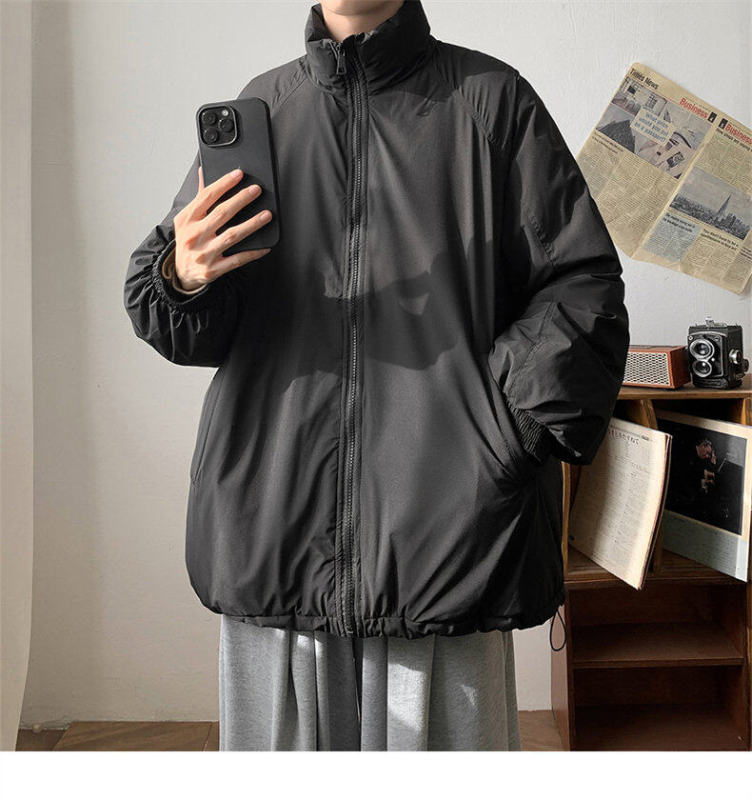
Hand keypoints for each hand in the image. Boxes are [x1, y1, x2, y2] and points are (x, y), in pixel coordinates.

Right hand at [172, 166, 272, 291]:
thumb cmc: (188, 241)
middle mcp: (194, 236)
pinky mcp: (213, 270)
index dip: (224, 184)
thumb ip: (198, 198)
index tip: (239, 174)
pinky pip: (238, 259)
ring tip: (267, 215)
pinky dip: (253, 252)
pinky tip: (265, 246)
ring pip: (232, 236)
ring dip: (252, 224)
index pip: (206, 196)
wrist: (181, 273)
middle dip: (241, 200)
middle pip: (221, 213)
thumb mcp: (186, 220)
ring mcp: (204, 254)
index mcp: (186, 220)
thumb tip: (203, 171)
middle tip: (256, 190)